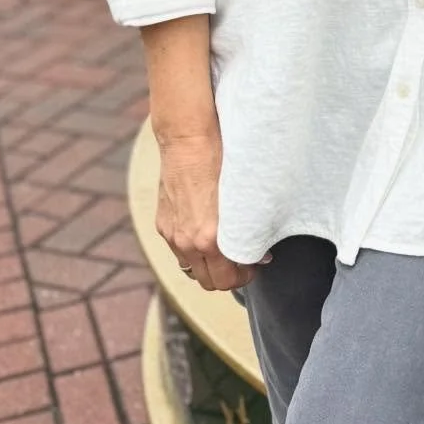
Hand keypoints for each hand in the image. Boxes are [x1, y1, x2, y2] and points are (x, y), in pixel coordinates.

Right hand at [155, 132, 259, 291]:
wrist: (188, 141)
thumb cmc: (220, 162)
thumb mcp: (242, 198)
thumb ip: (249, 229)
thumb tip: (261, 252)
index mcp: (209, 238)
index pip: (227, 280)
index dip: (245, 276)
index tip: (255, 265)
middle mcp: (187, 242)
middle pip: (209, 282)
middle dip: (228, 277)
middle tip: (243, 263)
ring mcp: (172, 235)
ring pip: (192, 269)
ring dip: (209, 266)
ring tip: (225, 252)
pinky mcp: (162, 225)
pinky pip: (179, 251)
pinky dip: (193, 250)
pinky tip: (205, 235)